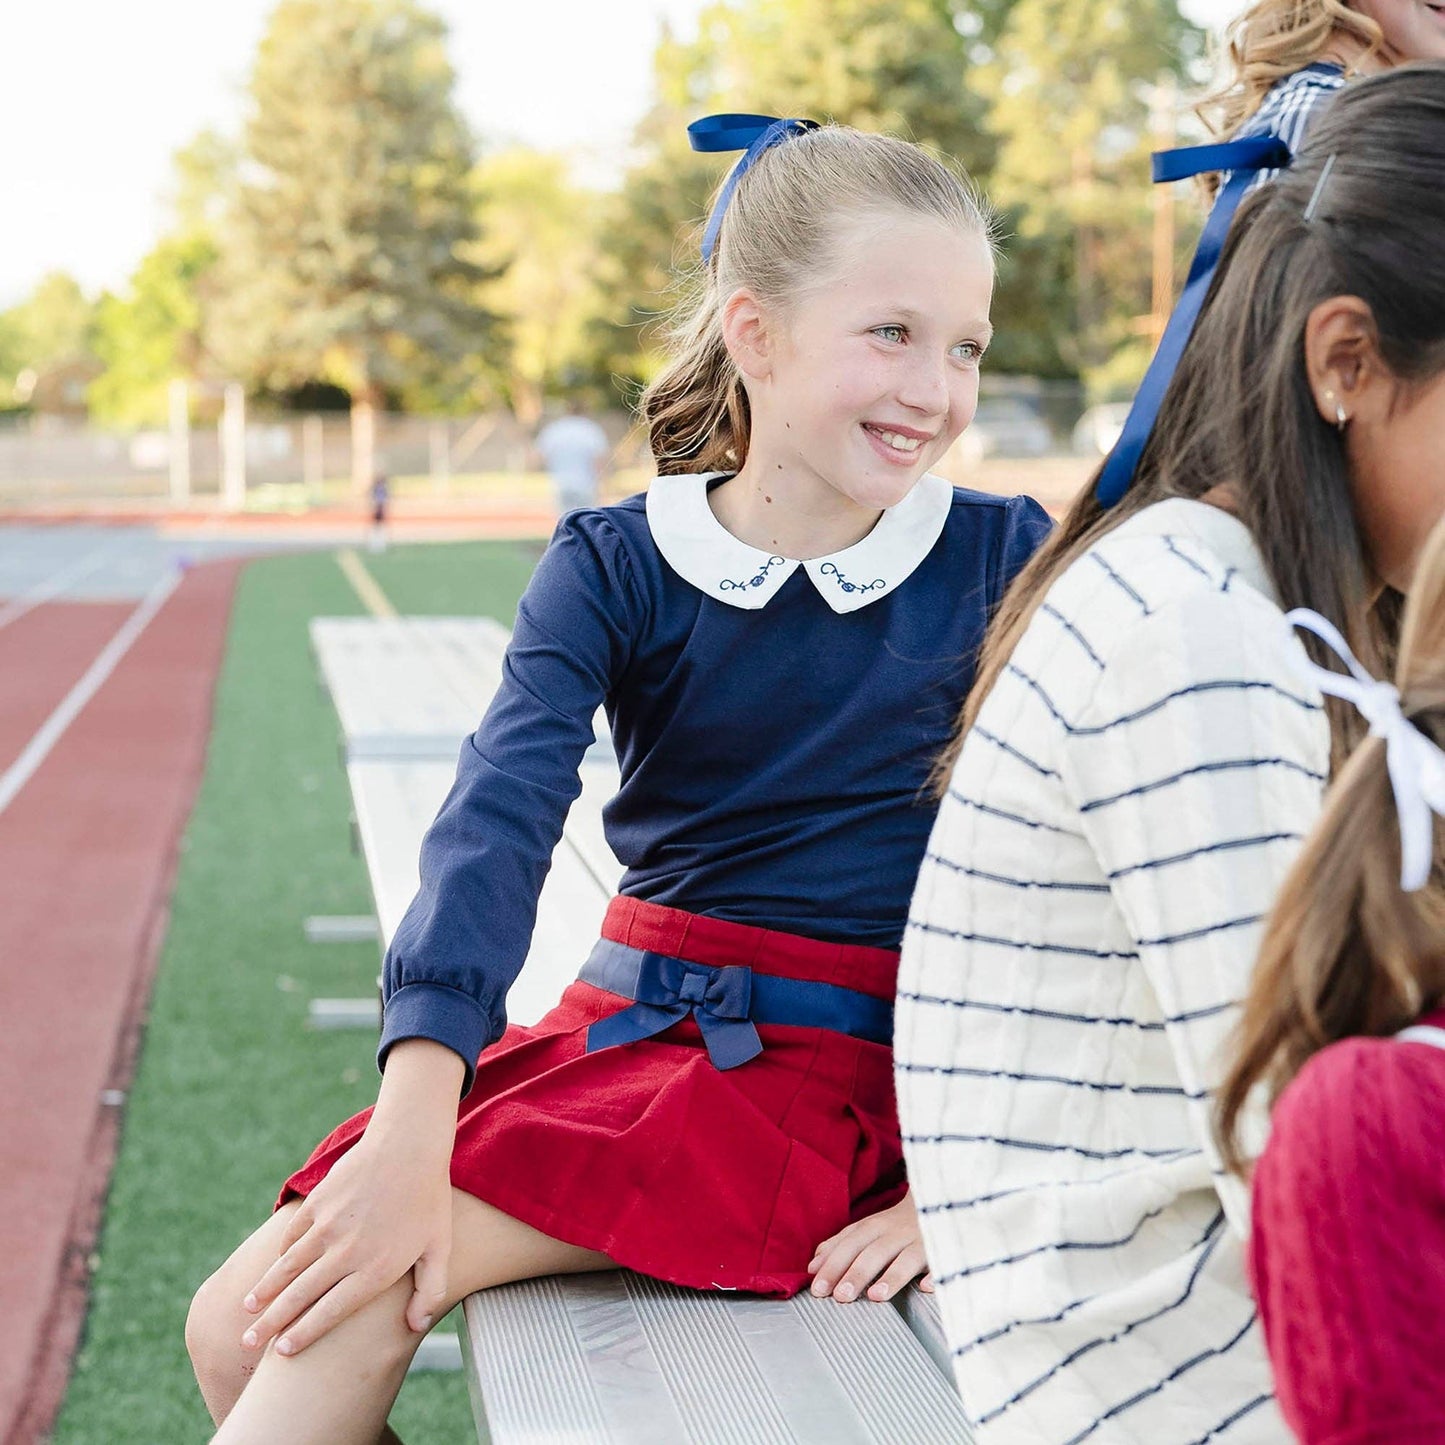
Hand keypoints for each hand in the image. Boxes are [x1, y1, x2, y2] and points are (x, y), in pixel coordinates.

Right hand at [240, 1039, 463, 1355]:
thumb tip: (415, 1327)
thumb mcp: (440, 1247)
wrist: (409, 1144)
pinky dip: (281, 1254)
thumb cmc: (429, 1199)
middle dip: (270, 1323)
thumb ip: (430, 1291)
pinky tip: (274, 1266)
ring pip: (288, 1267)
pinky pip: (293, 1235)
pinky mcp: (318, 1202)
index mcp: (375, 1269)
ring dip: (265, 1290)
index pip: (330, 1312)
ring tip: (249, 1308)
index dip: (303, 1334)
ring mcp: (328, 1226)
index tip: (282, 1352)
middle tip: (250, 1341)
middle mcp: (346, 1252)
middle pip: (299, 1296)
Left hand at [808, 1191, 933, 1302]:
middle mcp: (897, 1232)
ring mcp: (923, 1241)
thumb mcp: (868, 1228)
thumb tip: (813, 1267)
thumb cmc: (898, 1223)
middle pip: (874, 1252)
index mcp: (876, 1226)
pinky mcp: (947, 1251)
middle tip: (840, 1297)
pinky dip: (936, 1274)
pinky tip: (927, 1287)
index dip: (833, 1264)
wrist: (940, 1199)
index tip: (818, 1288)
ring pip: (907, 1258)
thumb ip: (840, 1244)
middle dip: (856, 1273)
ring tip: (876, 1296)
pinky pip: (943, 1263)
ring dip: (892, 1276)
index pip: (850, 1244)